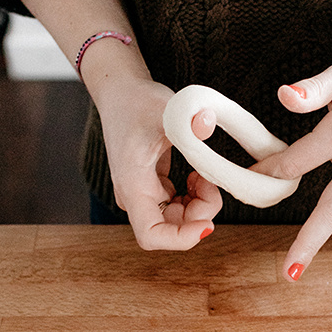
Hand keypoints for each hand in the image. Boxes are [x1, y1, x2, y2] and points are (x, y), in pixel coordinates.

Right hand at [96, 76, 221, 248]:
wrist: (121, 93)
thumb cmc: (138, 101)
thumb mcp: (167, 109)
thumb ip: (189, 120)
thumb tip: (208, 121)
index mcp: (133, 185)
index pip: (151, 235)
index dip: (181, 238)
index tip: (208, 224)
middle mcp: (135, 197)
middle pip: (171, 229)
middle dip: (199, 214)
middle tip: (210, 181)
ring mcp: (143, 195)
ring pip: (177, 221)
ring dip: (199, 205)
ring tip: (203, 175)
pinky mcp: (152, 189)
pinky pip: (177, 209)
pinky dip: (194, 198)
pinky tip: (197, 176)